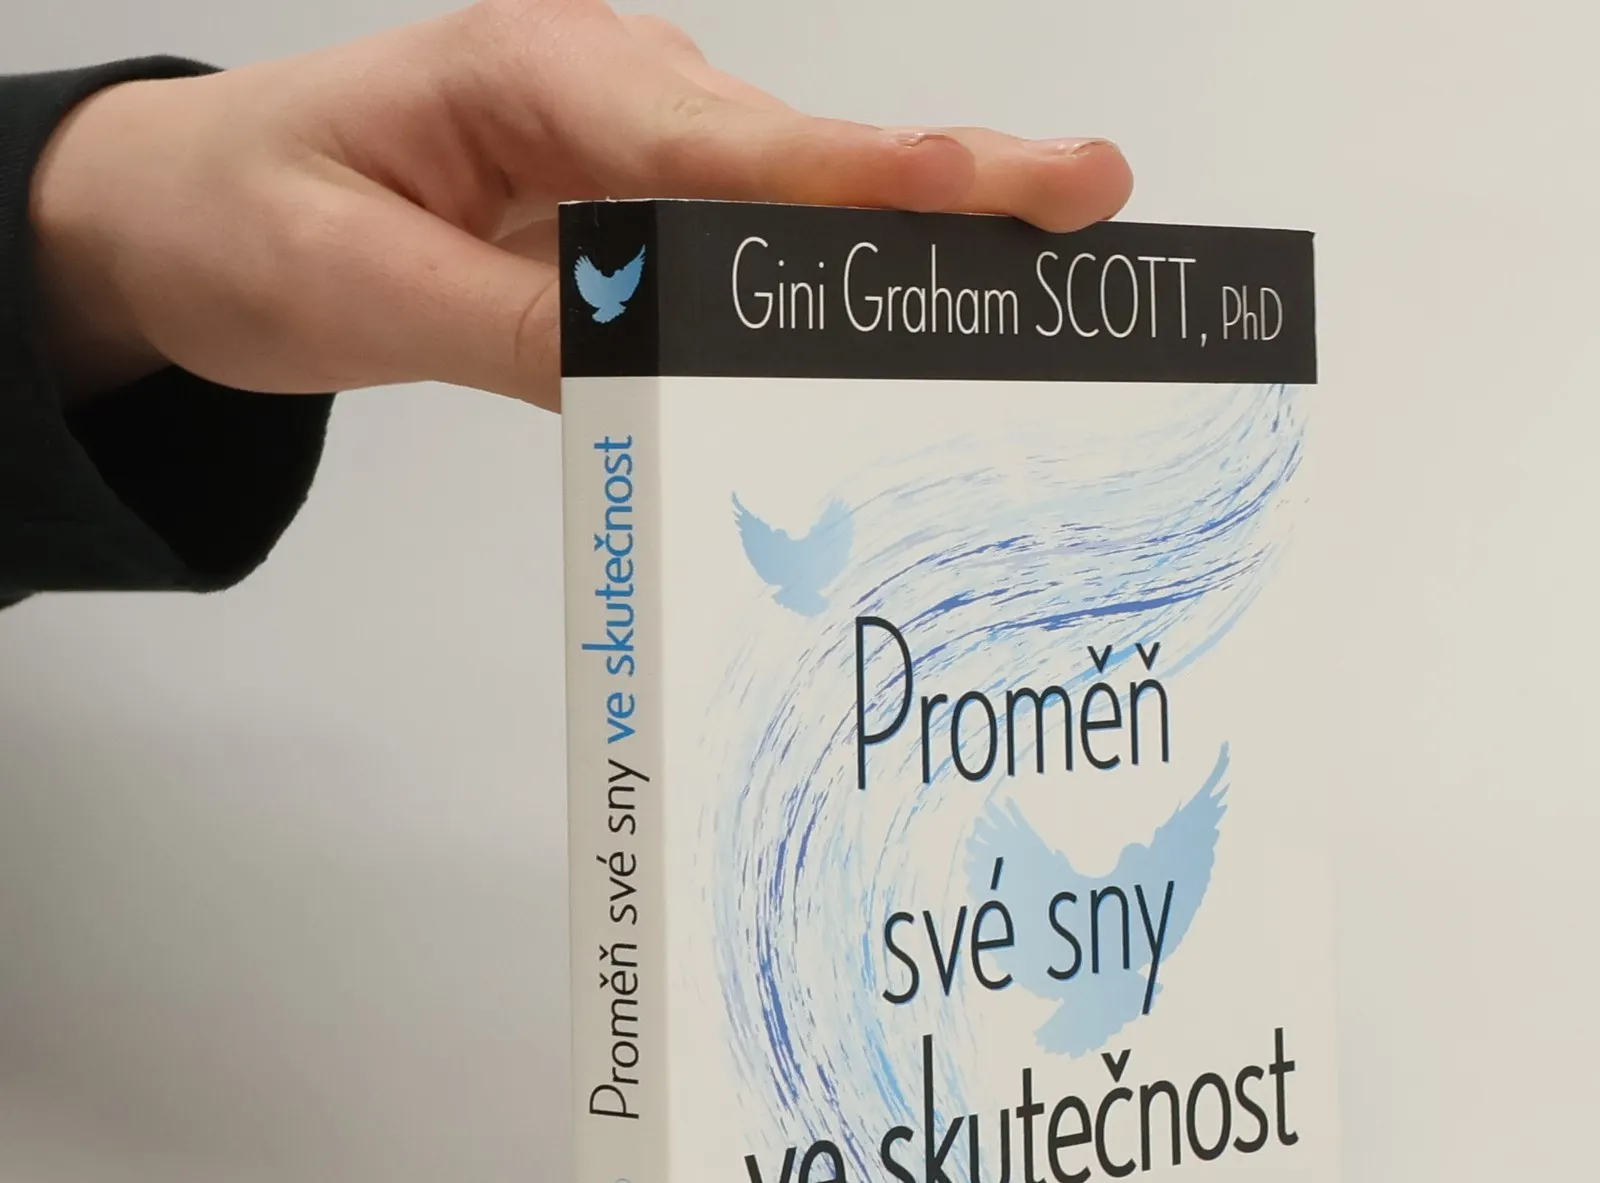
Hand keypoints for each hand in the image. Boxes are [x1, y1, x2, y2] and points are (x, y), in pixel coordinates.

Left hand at [28, 0, 1132, 408]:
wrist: (191, 207)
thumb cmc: (254, 214)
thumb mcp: (352, 283)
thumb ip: (508, 328)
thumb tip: (649, 373)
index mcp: (538, 77)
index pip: (728, 143)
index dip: (870, 172)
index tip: (993, 184)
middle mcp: (615, 97)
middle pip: (804, 156)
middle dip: (953, 181)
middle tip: (1093, 199)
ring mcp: (640, 152)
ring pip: (799, 202)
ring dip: (917, 239)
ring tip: (1052, 266)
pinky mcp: (644, 211)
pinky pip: (758, 251)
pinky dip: (842, 285)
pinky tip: (912, 323)